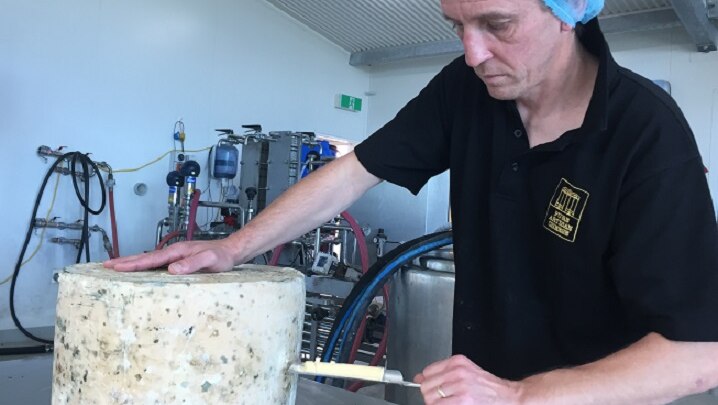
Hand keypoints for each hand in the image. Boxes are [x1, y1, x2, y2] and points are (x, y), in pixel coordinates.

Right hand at [103, 238, 238, 274]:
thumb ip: (192, 264)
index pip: (151, 259)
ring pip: (149, 260)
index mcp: (177, 252)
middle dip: (125, 261)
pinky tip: (139, 270)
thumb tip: (172, 269)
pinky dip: (144, 266)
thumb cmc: (221, 257)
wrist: (231, 251)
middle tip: (105, 265)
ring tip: (115, 266)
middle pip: (145, 257)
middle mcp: (173, 253)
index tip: (116, 266)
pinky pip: (157, 264)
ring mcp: (175, 256)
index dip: (133, 264)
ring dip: (132, 262)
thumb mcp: (209, 260)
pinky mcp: (178, 261)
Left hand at [414, 355, 523, 404]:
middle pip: (426, 386)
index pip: (427, 372)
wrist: (507, 397)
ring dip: (436, 404)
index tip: (433, 389)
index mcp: (457, 362)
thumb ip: (441, 373)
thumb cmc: (488, 387)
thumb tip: (419, 378)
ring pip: (430, 399)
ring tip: (449, 403)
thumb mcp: (465, 372)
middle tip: (442, 400)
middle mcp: (457, 372)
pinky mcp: (462, 401)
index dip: (428, 383)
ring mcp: (460, 387)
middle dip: (430, 395)